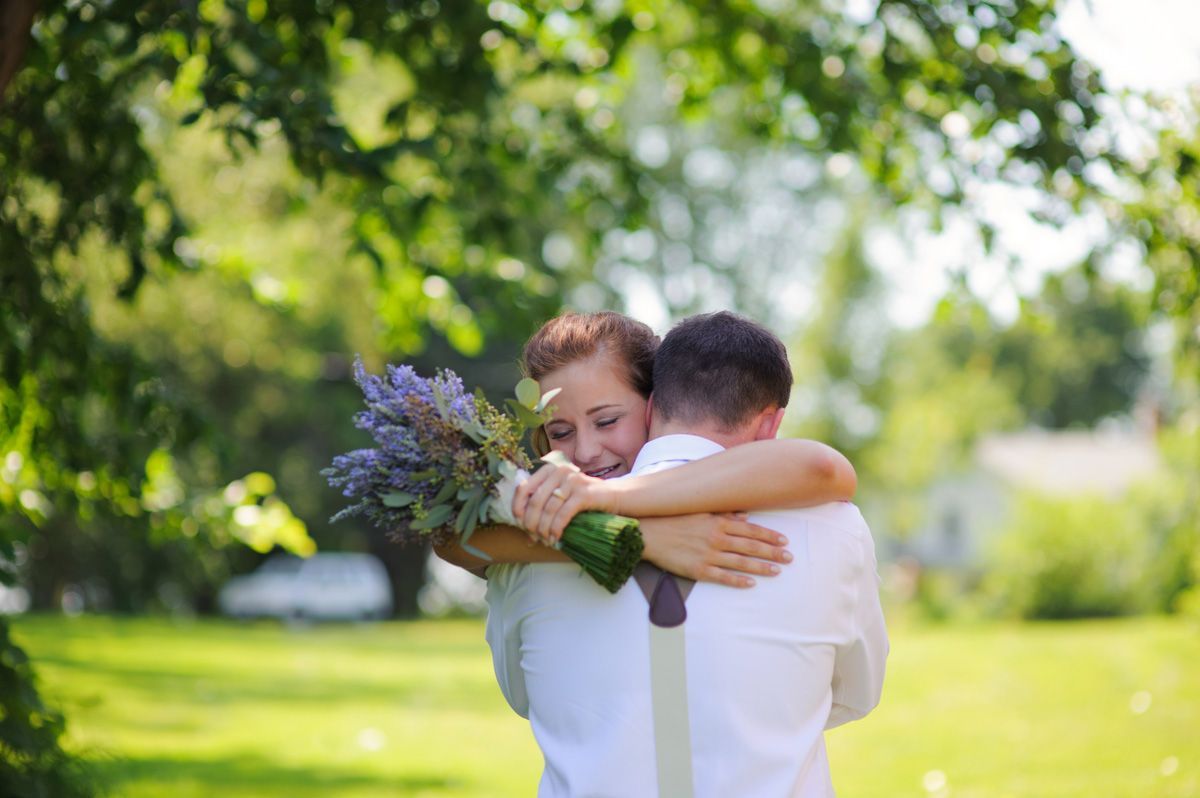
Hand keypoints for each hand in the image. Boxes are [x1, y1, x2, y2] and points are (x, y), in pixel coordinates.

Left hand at [512, 459, 611, 544]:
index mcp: (549, 469)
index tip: (520, 525)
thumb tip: (523, 529)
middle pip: (535, 501)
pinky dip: (556, 529)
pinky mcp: (583, 493)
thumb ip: (542, 504)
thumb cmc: (583, 499)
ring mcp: (572, 480)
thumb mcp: (560, 495)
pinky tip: (555, 538)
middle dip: (531, 523)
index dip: (518, 508)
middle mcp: (560, 471)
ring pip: (548, 509)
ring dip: (543, 529)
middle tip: (533, 537)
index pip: (524, 487)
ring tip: (545, 540)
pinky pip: (563, 514)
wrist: (613, 496)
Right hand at [639, 513, 791, 587]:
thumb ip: (724, 513)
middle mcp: (717, 538)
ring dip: (761, 567)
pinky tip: (751, 584)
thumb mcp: (700, 511)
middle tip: (790, 558)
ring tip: (777, 571)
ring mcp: (708, 555)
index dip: (770, 536)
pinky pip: (722, 577)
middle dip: (773, 552)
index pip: (751, 529)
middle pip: (751, 546)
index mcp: (718, 522)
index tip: (785, 540)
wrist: (649, 534)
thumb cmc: (674, 520)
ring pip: (741, 563)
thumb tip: (745, 515)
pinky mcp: (699, 570)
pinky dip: (738, 581)